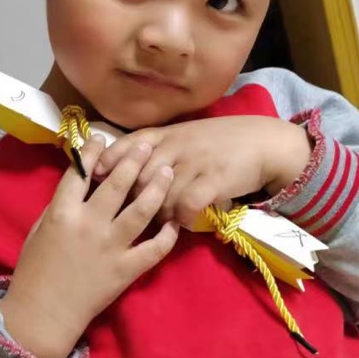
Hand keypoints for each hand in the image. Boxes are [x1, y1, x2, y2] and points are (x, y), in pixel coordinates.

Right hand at [0, 137, 178, 357]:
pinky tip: (174, 222)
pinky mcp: (126, 269)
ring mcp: (110, 246)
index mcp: (62, 213)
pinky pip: (154, 248)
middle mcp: (89, 224)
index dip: (93, 151)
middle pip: (117, 183)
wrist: (43, 313)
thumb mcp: (38, 230)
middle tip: (147, 145)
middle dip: (134, 159)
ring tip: (167, 170)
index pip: (80, 172)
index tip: (104, 138)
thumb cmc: (34, 271)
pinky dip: (167, 235)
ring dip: (156, 187)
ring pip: (141, 209)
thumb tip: (80, 183)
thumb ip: (60, 206)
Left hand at [95, 117, 311, 229]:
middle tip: (128, 215)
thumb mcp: (182, 137)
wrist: (261, 142)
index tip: (96, 181)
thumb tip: (117, 170)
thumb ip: (153, 150)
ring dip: (158, 214)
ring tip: (160, 222)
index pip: (125, 147)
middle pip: (136, 177)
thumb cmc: (218, 142)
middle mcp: (174, 146)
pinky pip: (186, 205)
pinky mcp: (212, 179)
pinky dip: (182, 219)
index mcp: (164, 135)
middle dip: (130, 200)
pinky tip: (185, 222)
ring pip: (159, 196)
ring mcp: (193, 162)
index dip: (107, 164)